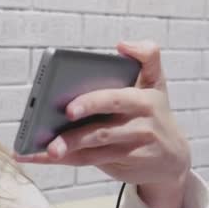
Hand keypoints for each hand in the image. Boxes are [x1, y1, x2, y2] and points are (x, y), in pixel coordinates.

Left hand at [14, 40, 190, 207]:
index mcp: (143, 100)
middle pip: (103, 129)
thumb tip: (123, 44)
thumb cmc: (152, 112)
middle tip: (52, 134)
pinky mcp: (122, 164)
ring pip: (95, 147)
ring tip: (46, 148)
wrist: (173, 156)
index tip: (68, 108)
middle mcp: (140, 125)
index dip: (91, 103)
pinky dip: (62, 159)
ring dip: (68, 148)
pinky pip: (89, 160)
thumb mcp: (155, 82)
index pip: (115, 99)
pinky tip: (35, 155)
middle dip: (77, 133)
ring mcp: (131, 148)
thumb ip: (147, 57)